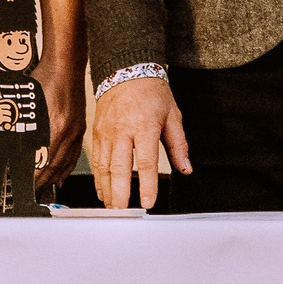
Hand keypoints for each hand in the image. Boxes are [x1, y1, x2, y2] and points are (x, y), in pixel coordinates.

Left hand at [33, 58, 85, 195]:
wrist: (66, 65)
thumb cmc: (47, 78)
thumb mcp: (28, 103)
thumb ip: (23, 125)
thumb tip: (16, 146)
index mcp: (56, 127)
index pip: (44, 161)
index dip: (34, 178)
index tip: (26, 187)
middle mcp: (69, 132)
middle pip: (56, 166)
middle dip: (43, 183)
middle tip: (32, 193)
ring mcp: (76, 131)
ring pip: (66, 162)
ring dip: (54, 178)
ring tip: (45, 189)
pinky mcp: (80, 127)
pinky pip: (73, 154)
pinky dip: (66, 167)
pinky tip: (62, 174)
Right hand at [89, 76, 188, 210]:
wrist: (126, 70)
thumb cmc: (152, 93)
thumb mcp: (172, 114)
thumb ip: (178, 144)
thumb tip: (186, 168)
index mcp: (145, 126)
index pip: (146, 161)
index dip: (147, 184)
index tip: (148, 202)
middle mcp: (123, 130)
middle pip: (120, 168)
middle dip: (121, 194)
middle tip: (124, 213)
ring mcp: (107, 132)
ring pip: (104, 167)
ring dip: (108, 190)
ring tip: (113, 208)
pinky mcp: (97, 133)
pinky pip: (96, 160)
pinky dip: (99, 178)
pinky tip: (103, 191)